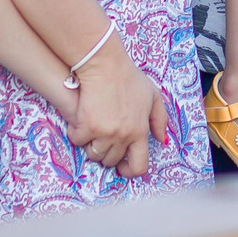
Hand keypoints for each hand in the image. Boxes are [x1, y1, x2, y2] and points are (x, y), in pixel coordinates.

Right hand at [68, 34, 156, 177]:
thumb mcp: (153, 96)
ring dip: (92, 146)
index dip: (129, 171)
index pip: (138, 166)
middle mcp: (123, 136)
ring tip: (93, 132)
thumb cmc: (129, 78)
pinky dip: (77, 134)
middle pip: (112, 161)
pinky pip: (78, 141)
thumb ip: (159, 119)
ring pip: (94, 154)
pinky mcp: (86, 125)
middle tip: (104, 140)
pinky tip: (80, 122)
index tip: (122, 167)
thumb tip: (160, 140)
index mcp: (140, 131)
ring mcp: (104, 132)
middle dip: (107, 154)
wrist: (104, 65)